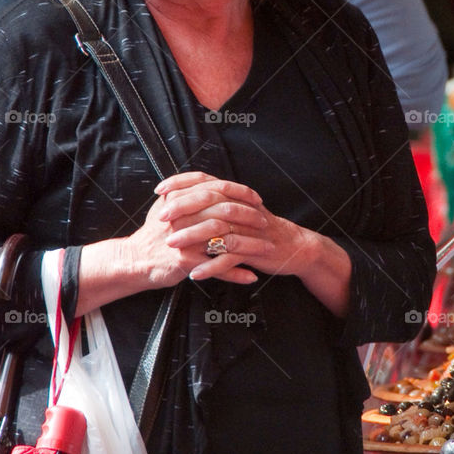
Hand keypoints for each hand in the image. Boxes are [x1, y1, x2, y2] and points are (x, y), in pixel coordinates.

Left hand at [157, 173, 351, 314]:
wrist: (293, 246)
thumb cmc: (259, 230)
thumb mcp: (238, 210)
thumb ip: (215, 203)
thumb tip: (182, 198)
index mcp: (235, 195)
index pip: (205, 180)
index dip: (181, 182)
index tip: (159, 189)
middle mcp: (241, 207)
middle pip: (209, 200)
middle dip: (182, 208)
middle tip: (161, 218)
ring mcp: (248, 228)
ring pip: (217, 228)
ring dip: (192, 237)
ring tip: (172, 246)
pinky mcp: (255, 249)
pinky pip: (231, 257)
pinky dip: (212, 266)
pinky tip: (195, 274)